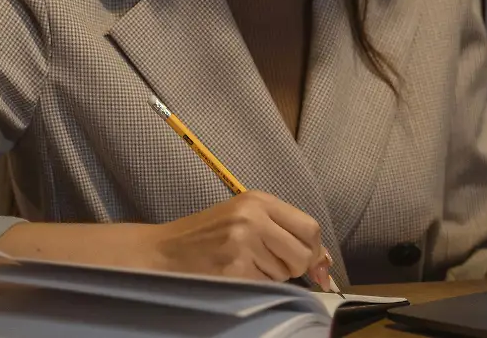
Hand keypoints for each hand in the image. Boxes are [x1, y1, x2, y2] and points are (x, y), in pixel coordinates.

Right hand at [141, 191, 333, 287]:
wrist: (163, 251)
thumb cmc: (206, 236)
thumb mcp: (244, 217)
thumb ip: (282, 230)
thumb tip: (323, 262)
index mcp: (258, 200)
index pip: (309, 227)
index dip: (315, 250)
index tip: (314, 264)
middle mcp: (253, 217)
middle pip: (302, 253)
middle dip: (294, 267)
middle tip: (271, 265)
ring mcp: (243, 243)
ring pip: (283, 273)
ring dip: (270, 276)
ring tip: (243, 264)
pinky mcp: (233, 268)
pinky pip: (264, 285)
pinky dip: (255, 285)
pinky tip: (234, 274)